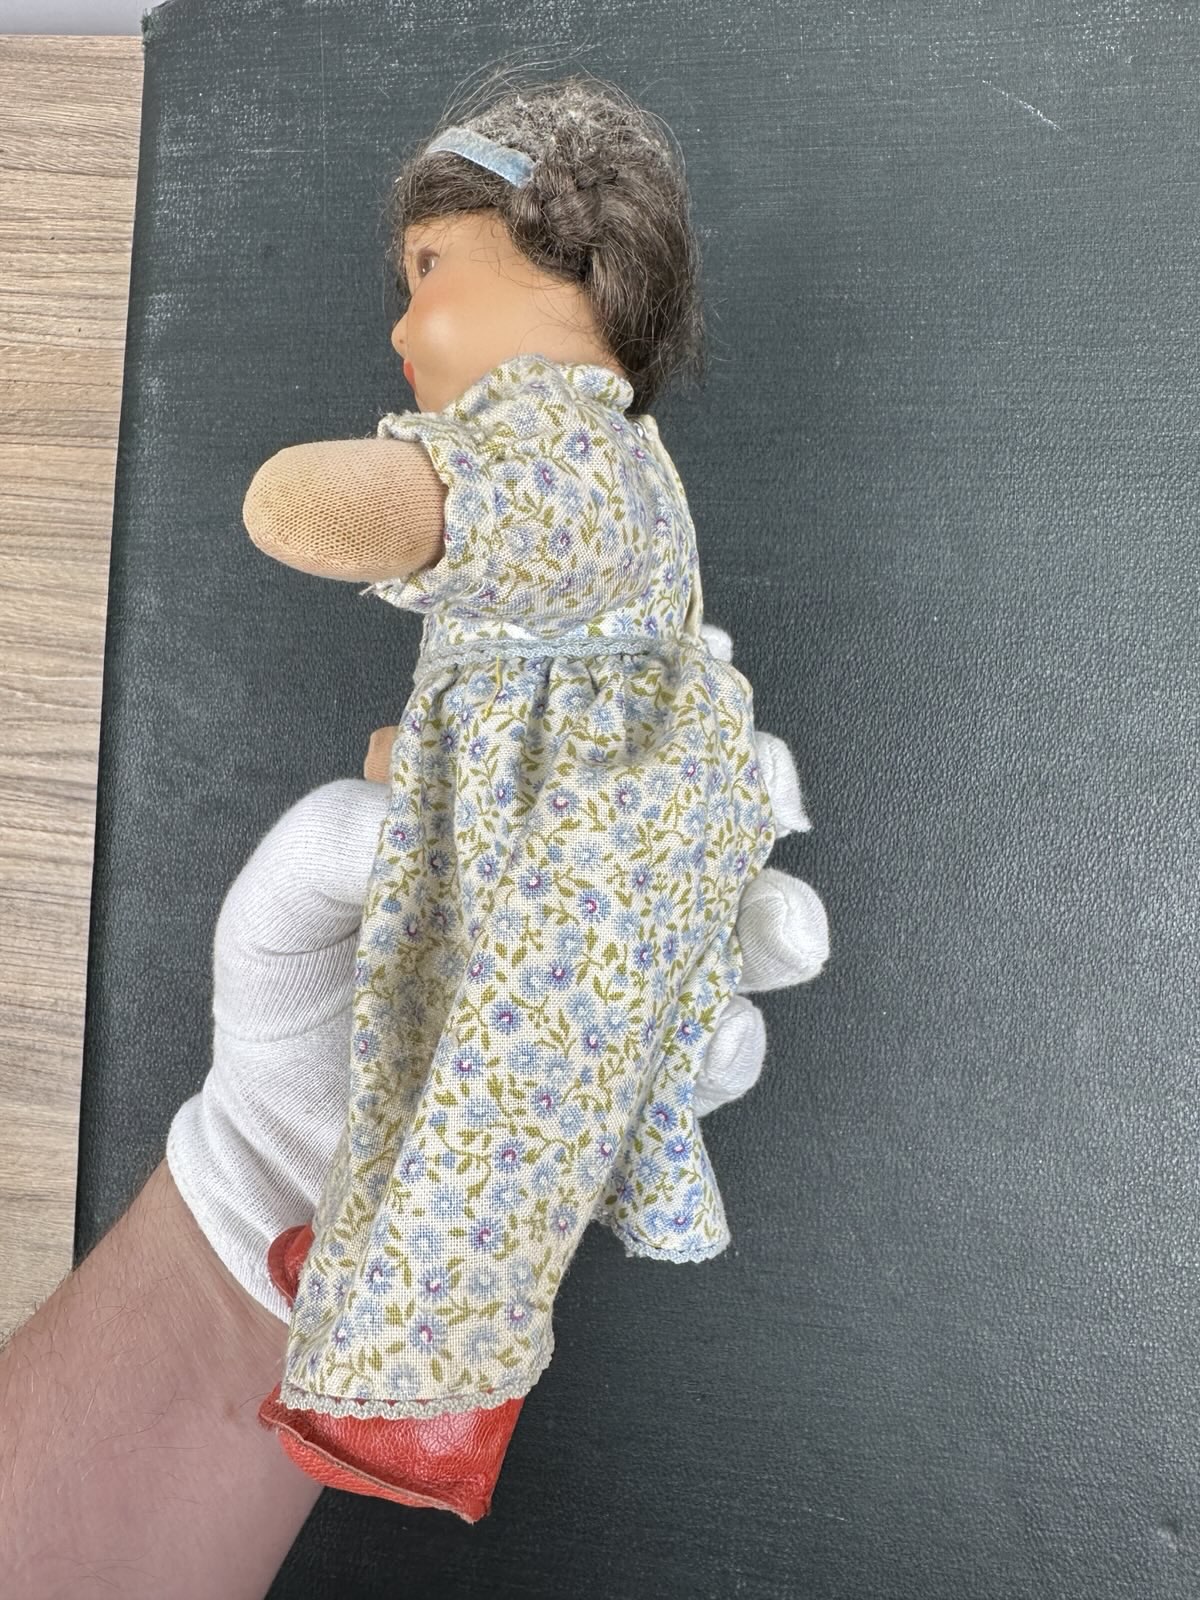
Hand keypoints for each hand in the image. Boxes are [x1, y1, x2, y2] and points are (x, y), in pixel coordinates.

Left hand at [167, 628, 827, 1322]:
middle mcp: (585, 892)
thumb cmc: (288, 1004)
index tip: (713, 666)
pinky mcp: (627, 1083)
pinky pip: (708, 1061)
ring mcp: (616, 987)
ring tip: (768, 931)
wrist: (287, 1153)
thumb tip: (404, 808)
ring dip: (776, 923)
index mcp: (514, 823)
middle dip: (759, 795)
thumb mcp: (275, 906)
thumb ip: (325, 842)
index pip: (610, 737)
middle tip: (767, 797)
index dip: (674, 693)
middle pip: (707, 821)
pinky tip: (711, 1041)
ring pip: (741, 937)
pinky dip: (730, 1046)